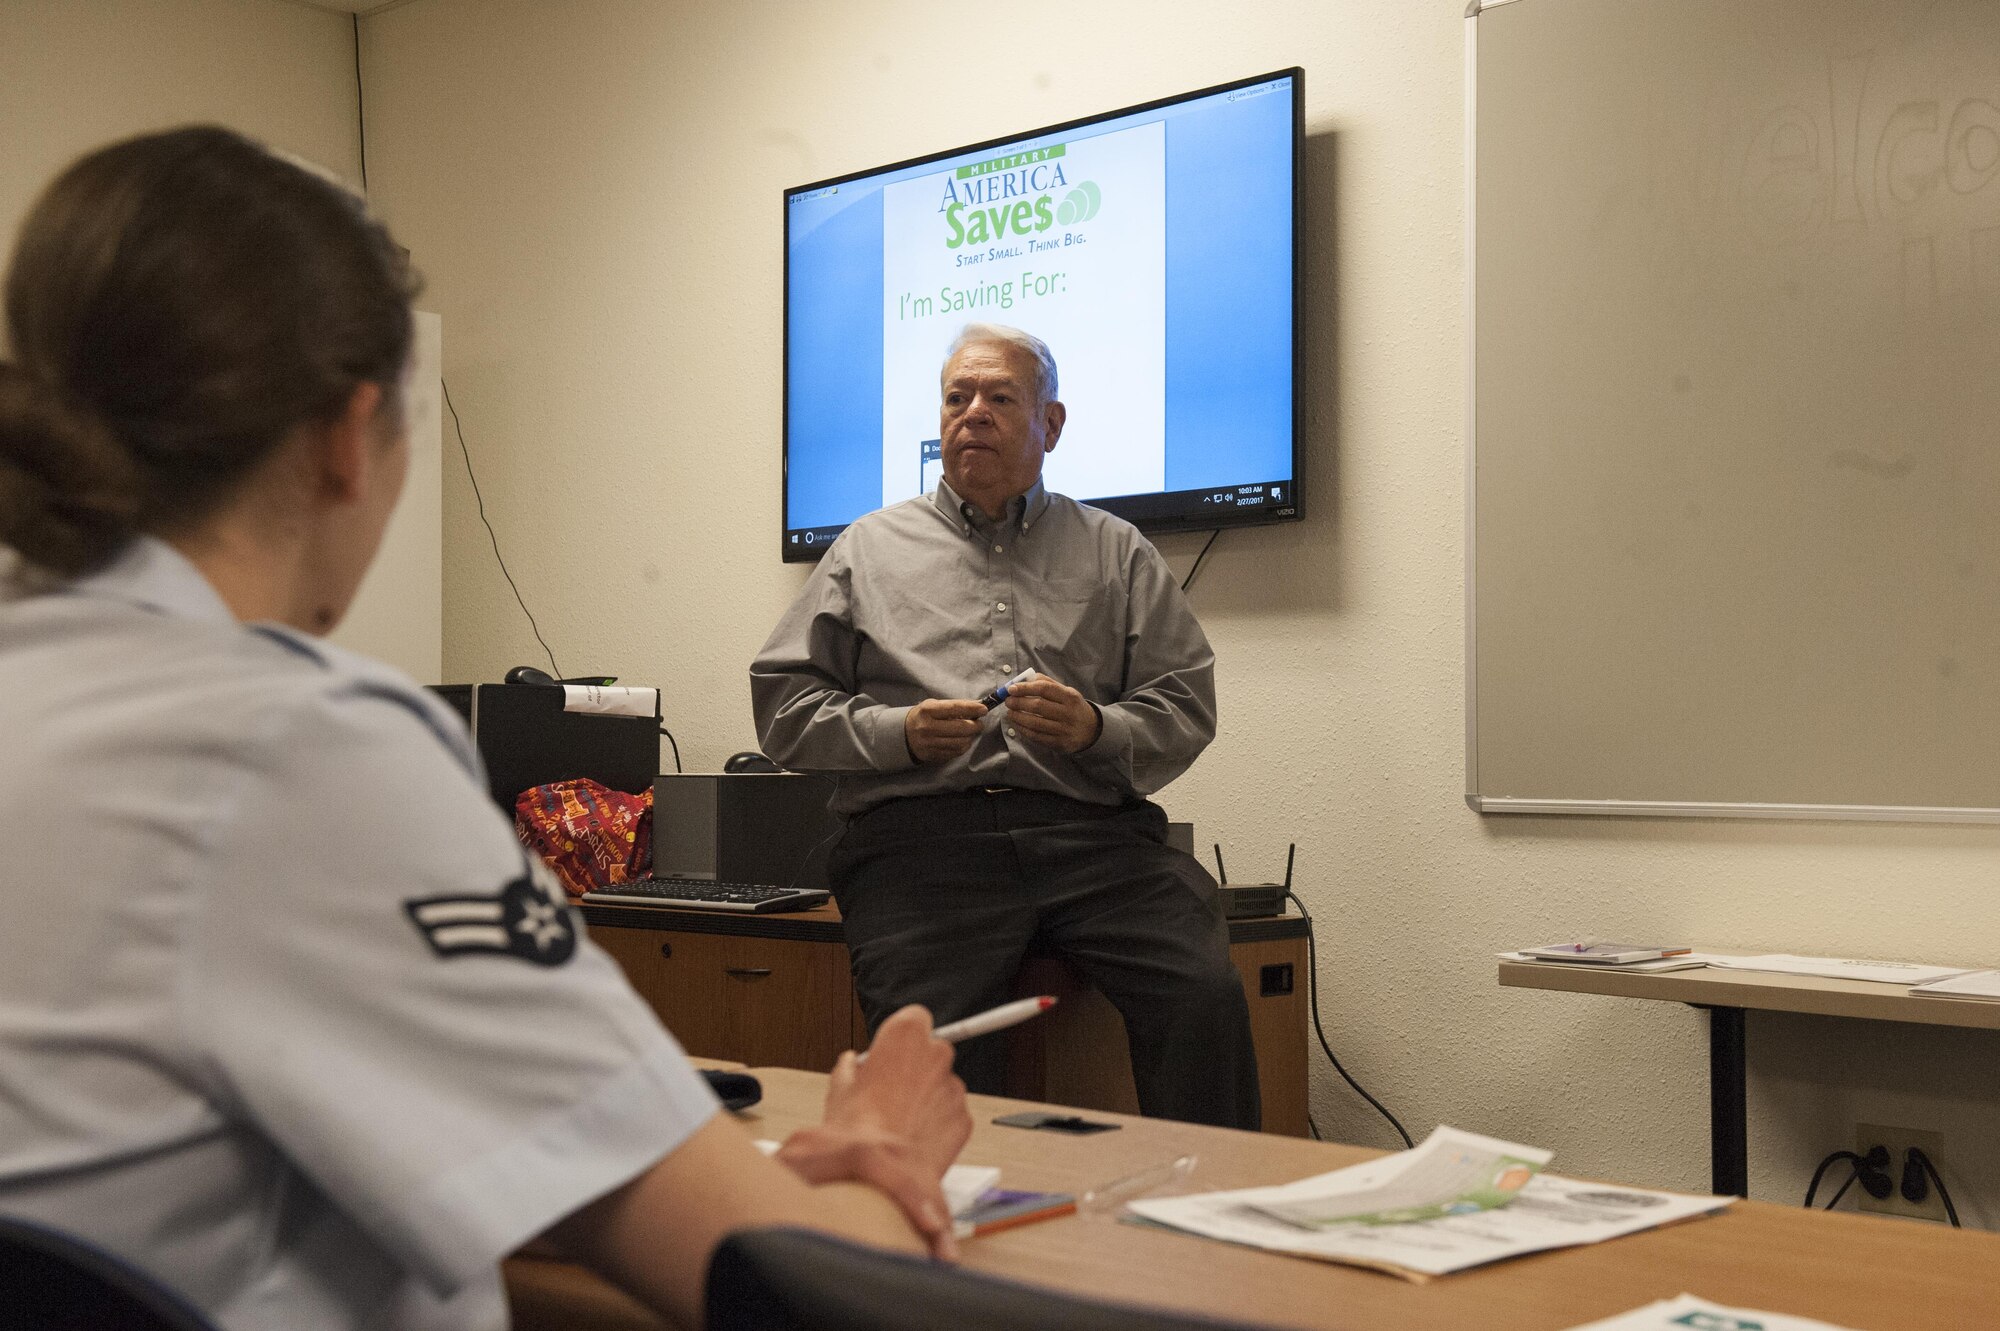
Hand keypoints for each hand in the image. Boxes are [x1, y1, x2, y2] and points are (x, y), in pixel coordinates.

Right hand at [774, 1006, 970, 1259]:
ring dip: (928, 1098)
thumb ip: (851, 1067)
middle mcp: (937, 1053)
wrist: (878, 1173)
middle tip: (892, 1093)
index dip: (902, 1038)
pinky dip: (938, 1124)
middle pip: (932, 1051)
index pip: (915, 1018)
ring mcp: (954, 1086)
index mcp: (906, 1034)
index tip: (893, 1053)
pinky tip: (913, 1140)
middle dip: (917, 1068)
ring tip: (900, 1123)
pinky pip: (951, 1114)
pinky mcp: (965, 1117)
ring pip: (943, 1085)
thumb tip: (851, 1065)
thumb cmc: (856, 1128)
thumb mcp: (839, 1087)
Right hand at [904, 698, 986, 764]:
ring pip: (960, 742)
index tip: (984, 709)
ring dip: (970, 737)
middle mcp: (927, 727)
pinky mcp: (932, 755)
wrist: (904, 734)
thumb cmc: (923, 716)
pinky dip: (963, 746)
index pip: (954, 708)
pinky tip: (962, 741)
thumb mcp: (933, 705)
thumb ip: (953, 706)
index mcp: (927, 711)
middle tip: (979, 724)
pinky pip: (955, 752)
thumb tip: (977, 707)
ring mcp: (929, 743)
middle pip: (960, 728)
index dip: (972, 709)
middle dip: (975, 726)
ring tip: (970, 733)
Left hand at [1001, 675, 1101, 754]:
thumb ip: (1047, 683)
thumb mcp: (1067, 692)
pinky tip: (1017, 725)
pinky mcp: (1059, 743)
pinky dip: (1023, 730)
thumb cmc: (1073, 707)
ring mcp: (1064, 730)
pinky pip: (1036, 737)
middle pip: (1038, 706)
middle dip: (1018, 703)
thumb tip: (1024, 679)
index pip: (1044, 689)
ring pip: (1035, 723)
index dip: (1025, 688)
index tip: (1011, 689)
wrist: (1091, 731)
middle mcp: (1068, 713)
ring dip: (1018, 717)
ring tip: (1009, 713)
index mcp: (1070, 697)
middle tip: (1008, 701)